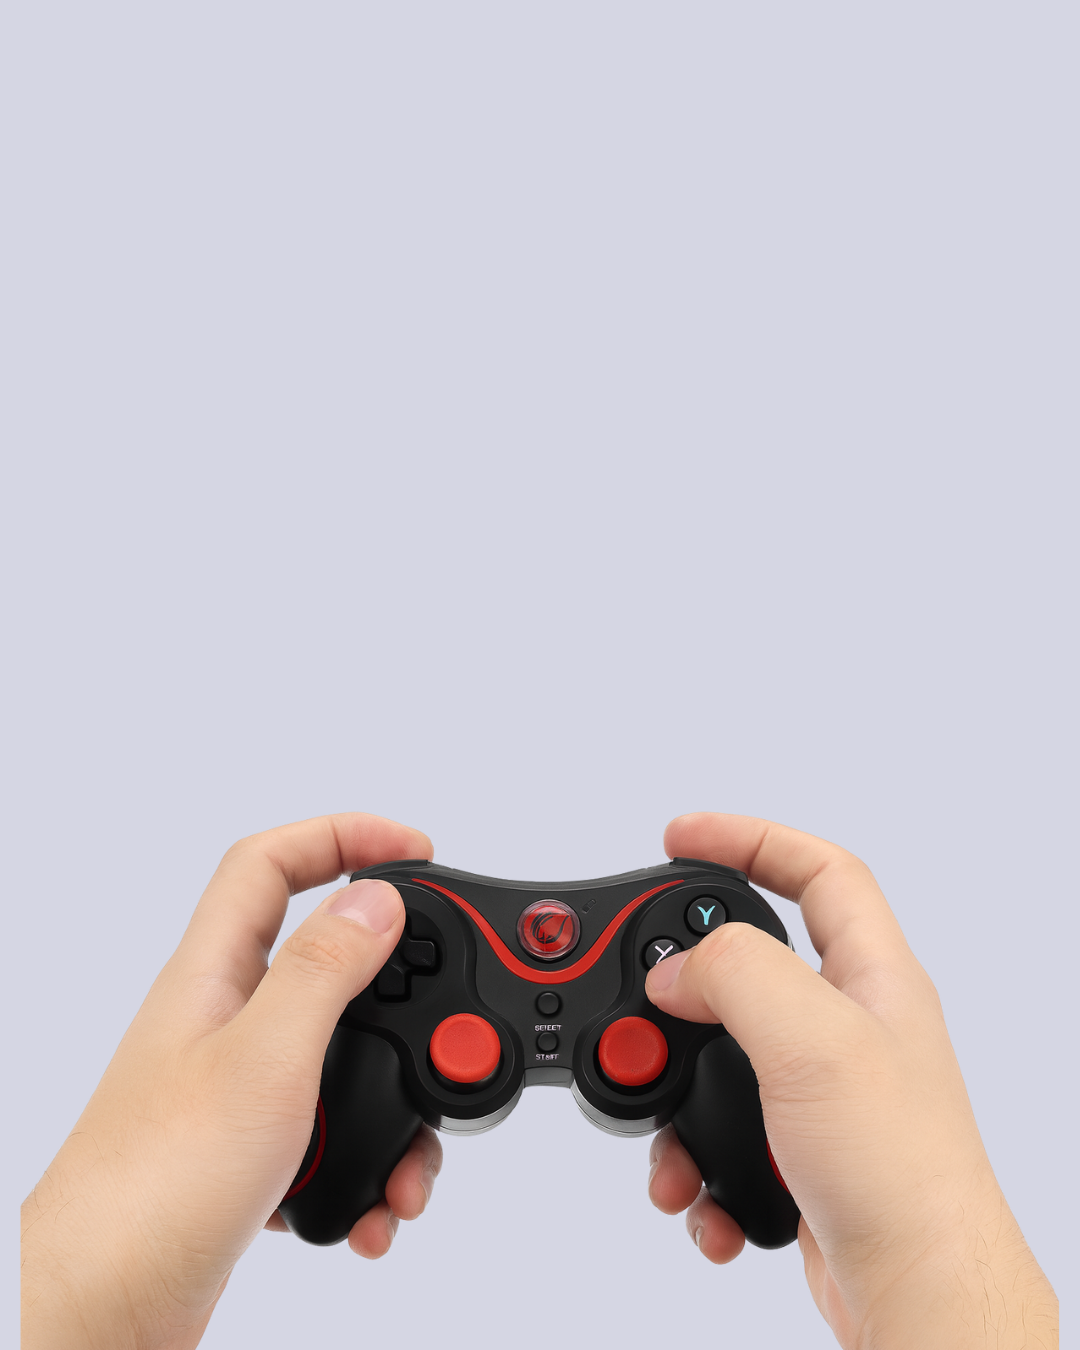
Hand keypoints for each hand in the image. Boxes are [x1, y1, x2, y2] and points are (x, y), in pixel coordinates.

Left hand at [21, 813, 442, 1349]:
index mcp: (212, 973)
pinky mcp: (251, 1146)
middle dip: (395, 974)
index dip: (342, 833)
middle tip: (445, 991)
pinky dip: (369, 1160)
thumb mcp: (266, 1059)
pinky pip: (331, 1127)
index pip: (271, 861)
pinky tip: (374, 1201)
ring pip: (340, 1052)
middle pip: (320, 950)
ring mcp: (236, 1082)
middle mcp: (222, 1017)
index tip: (414, 848)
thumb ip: (324, 971)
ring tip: (412, 1156)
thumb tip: (377, 898)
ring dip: (393, 1097)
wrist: (103, 1307)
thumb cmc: (155, 1185)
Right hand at [645, 813, 1057, 1349]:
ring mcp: (823, 1089)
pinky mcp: (796, 1148)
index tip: (681, 834)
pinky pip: (721, 1131)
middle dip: (688, 976)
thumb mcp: (811, 1038)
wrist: (914, 1293)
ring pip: (724, 1053)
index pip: (817, 869)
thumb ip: (735, 974)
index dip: (749, 837)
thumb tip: (675, 972)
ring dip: (676, 1089)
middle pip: (754, 958)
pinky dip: (692, 1158)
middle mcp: (850, 1024)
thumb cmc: (899, 1170)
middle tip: (641, 985)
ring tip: (661, 1127)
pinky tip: (698, 1191)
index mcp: (871, 975)